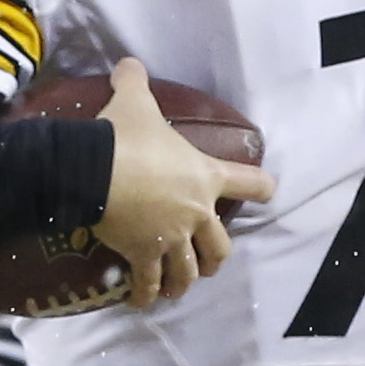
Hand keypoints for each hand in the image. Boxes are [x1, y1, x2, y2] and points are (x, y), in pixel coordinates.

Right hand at [94, 56, 271, 308]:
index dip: (262, 188)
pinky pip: (149, 284)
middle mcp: (196, 213)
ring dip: (184, 282)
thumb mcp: (134, 100)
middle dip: (215, 258)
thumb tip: (127, 63)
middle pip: (220, 247)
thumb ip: (134, 81)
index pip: (251, 184)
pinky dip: (146, 295)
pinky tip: (140, 302)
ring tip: (174, 289)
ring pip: (189, 272)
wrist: (95, 168)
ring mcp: (172, 238)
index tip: (268, 192)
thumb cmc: (124, 136)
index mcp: (205, 176)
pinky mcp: (145, 255)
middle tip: (206, 262)